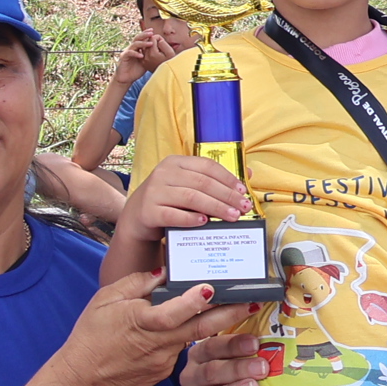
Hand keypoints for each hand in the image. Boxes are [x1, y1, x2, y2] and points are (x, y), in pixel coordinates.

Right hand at [60, 274, 250, 385]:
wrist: (83, 378)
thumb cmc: (91, 335)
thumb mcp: (107, 299)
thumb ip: (137, 282)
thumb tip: (163, 270)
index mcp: (142, 321)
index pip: (174, 311)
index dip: (194, 301)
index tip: (213, 288)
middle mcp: (158, 342)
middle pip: (200, 328)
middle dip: (229, 313)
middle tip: (253, 300)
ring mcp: (164, 360)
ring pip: (194, 339)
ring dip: (218, 325)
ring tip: (241, 307)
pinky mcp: (164, 371)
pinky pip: (181, 350)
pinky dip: (192, 338)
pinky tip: (204, 326)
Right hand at [112, 29, 167, 77]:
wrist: (126, 78)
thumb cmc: (137, 70)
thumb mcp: (147, 62)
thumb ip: (151, 56)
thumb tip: (162, 53)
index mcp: (137, 48)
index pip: (141, 38)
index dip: (146, 34)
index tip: (153, 31)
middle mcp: (131, 48)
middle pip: (137, 38)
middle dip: (144, 35)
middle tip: (152, 32)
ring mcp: (127, 52)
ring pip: (134, 44)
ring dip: (143, 43)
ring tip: (151, 44)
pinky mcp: (123, 57)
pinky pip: (129, 53)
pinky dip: (136, 53)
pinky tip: (142, 55)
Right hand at [118, 155, 250, 247]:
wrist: (138, 218)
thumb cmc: (169, 201)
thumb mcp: (188, 186)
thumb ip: (213, 180)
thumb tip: (248, 174)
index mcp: (176, 163)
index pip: (207, 166)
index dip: (228, 178)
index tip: (243, 192)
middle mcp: (163, 173)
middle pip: (202, 183)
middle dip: (226, 196)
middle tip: (243, 208)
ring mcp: (154, 192)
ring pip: (191, 197)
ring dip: (215, 207)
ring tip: (232, 216)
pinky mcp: (148, 211)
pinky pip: (173, 214)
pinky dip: (190, 218)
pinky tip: (204, 222)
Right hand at [181, 326, 265, 385]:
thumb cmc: (233, 374)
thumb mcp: (235, 357)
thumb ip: (248, 348)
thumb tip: (275, 337)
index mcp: (199, 355)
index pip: (212, 346)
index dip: (234, 345)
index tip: (256, 344)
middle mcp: (191, 376)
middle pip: (212, 371)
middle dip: (238, 369)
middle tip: (262, 368)